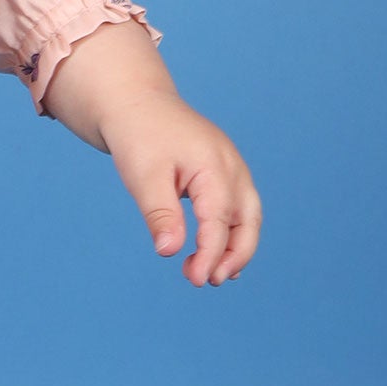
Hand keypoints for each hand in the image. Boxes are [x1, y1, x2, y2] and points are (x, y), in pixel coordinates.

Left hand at [40, 19, 262, 285]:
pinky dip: (232, 231)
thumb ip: (160, 215)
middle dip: (235, 255)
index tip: (195, 279)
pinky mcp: (224, 171)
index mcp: (214, 166)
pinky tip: (216, 252)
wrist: (138, 104)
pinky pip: (238, 206)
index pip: (219, 222)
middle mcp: (231, 167)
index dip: (210, 254)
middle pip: (247, 220)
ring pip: (248, 215)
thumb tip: (169, 252)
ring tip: (216, 275)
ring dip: (237, 247)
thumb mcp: (144, 177)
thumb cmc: (139, 138)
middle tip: (209, 281)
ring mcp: (232, 167)